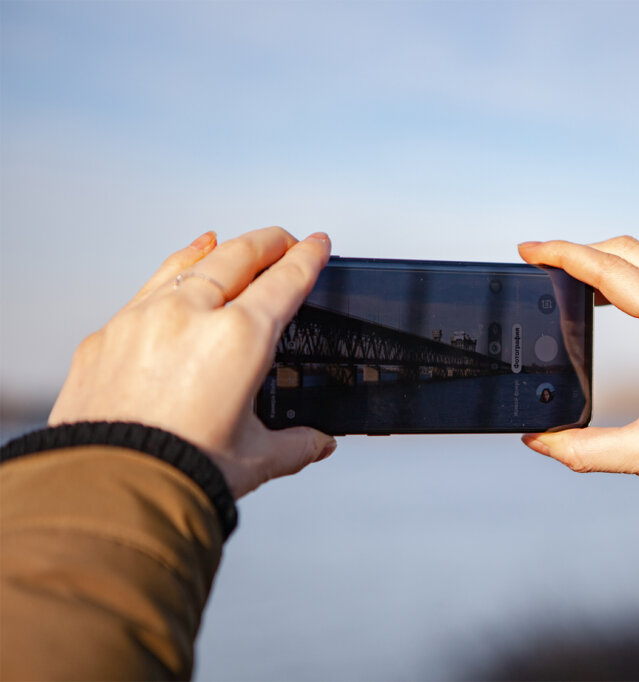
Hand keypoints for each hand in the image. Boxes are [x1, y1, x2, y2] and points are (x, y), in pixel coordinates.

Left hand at [48, 227, 335, 498]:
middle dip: (268, 242)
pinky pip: (147, 289)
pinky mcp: (107, 336)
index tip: (318, 243)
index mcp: (240, 339)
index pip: (285, 281)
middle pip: (238, 257)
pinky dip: (172, 273)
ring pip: (188, 264)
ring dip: (217, 249)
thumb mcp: (255, 458)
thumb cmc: (182, 473)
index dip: (308, 258)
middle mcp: (191, 315)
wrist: (110, 492)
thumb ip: (295, 444)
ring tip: (228, 241)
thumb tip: (318, 443)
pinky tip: (178, 272)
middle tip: (284, 239)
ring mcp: (143, 319)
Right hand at [518, 236, 638, 500]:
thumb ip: (584, 449)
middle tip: (540, 262)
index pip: (611, 272)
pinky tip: (611, 298)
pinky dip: (634, 277)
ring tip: (568, 280)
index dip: (563, 256)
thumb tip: (539, 442)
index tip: (528, 250)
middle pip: (629, 252)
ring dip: (608, 262)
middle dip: (580, 251)